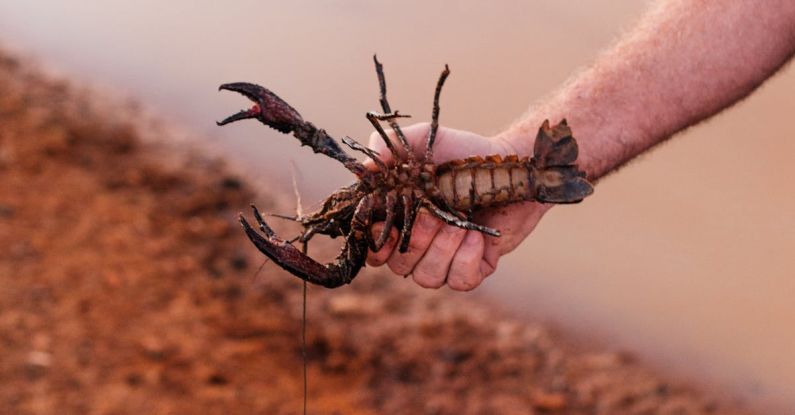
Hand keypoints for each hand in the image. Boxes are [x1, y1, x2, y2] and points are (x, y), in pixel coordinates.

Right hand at [365, 123, 550, 290]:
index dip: (376, 245)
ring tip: (461, 222)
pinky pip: (459, 281)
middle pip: (398, 266)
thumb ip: (390, 146)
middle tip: (435, 214)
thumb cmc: (463, 151)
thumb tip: (364, 169)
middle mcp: (417, 244)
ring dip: (442, 249)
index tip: (386, 227)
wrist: (509, 162)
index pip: (373, 250)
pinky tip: (477, 236)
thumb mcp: (424, 140)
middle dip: (416, 240)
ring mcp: (445, 258)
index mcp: (399, 219)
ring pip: (427, 278)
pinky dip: (466, 260)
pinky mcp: (475, 266)